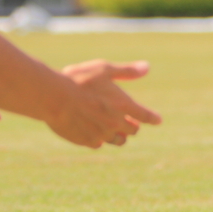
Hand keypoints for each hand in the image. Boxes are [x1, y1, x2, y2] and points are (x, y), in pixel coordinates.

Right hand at [44, 60, 161, 147]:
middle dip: (133, 126)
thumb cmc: (79, 80)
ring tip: (116, 131)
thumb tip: (147, 68)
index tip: (158, 120)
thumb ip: (127, 71)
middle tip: (131, 123)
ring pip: (117, 140)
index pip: (145, 115)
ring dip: (119, 136)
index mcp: (123, 105)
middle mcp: (115, 122)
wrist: (54, 97)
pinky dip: (99, 138)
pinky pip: (99, 143)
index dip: (153, 118)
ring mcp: (101, 133)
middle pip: (132, 130)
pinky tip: (95, 133)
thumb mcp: (104, 69)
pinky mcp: (87, 141)